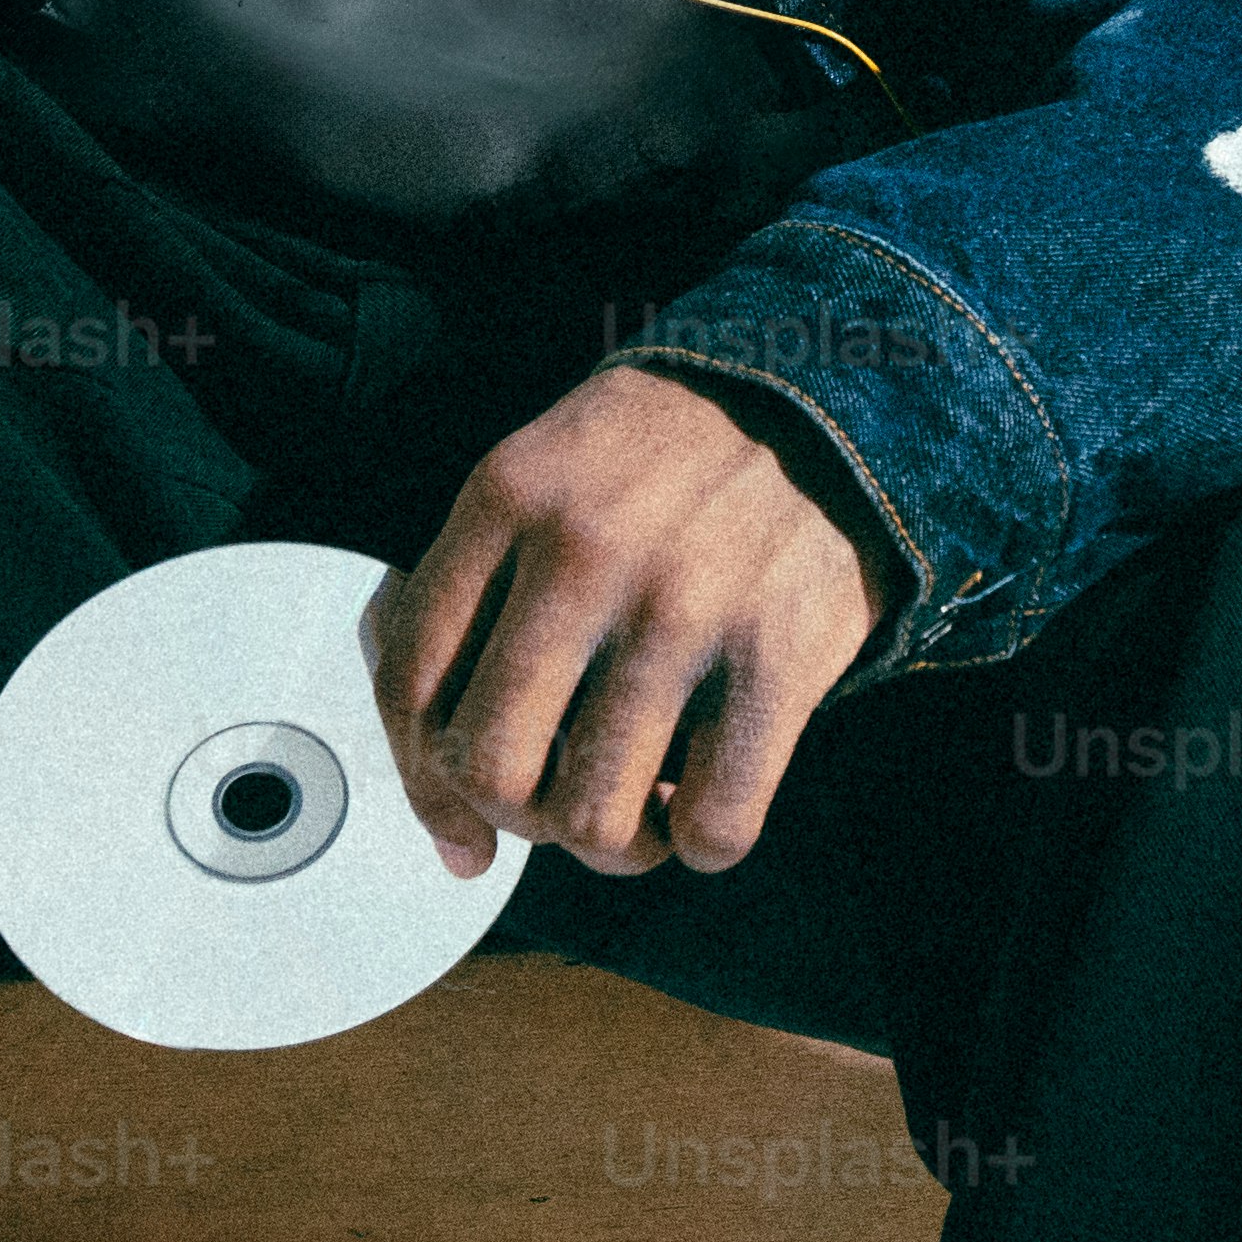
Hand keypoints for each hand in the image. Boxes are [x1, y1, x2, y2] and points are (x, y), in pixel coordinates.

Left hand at [370, 363, 896, 881]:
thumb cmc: (668, 455)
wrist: (828, 393)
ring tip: (634, 821)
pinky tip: (702, 808)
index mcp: (507, 498)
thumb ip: (475, 587)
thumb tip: (432, 758)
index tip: (457, 829)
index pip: (413, 682)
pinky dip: (699, 843)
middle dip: (515, 820)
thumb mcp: (544, 468)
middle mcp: (583, 554)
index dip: (422, 784)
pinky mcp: (779, 656)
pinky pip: (714, 820)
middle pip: (490, 764)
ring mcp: (683, 608)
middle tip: (553, 811)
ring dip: (609, 848)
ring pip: (594, 815)